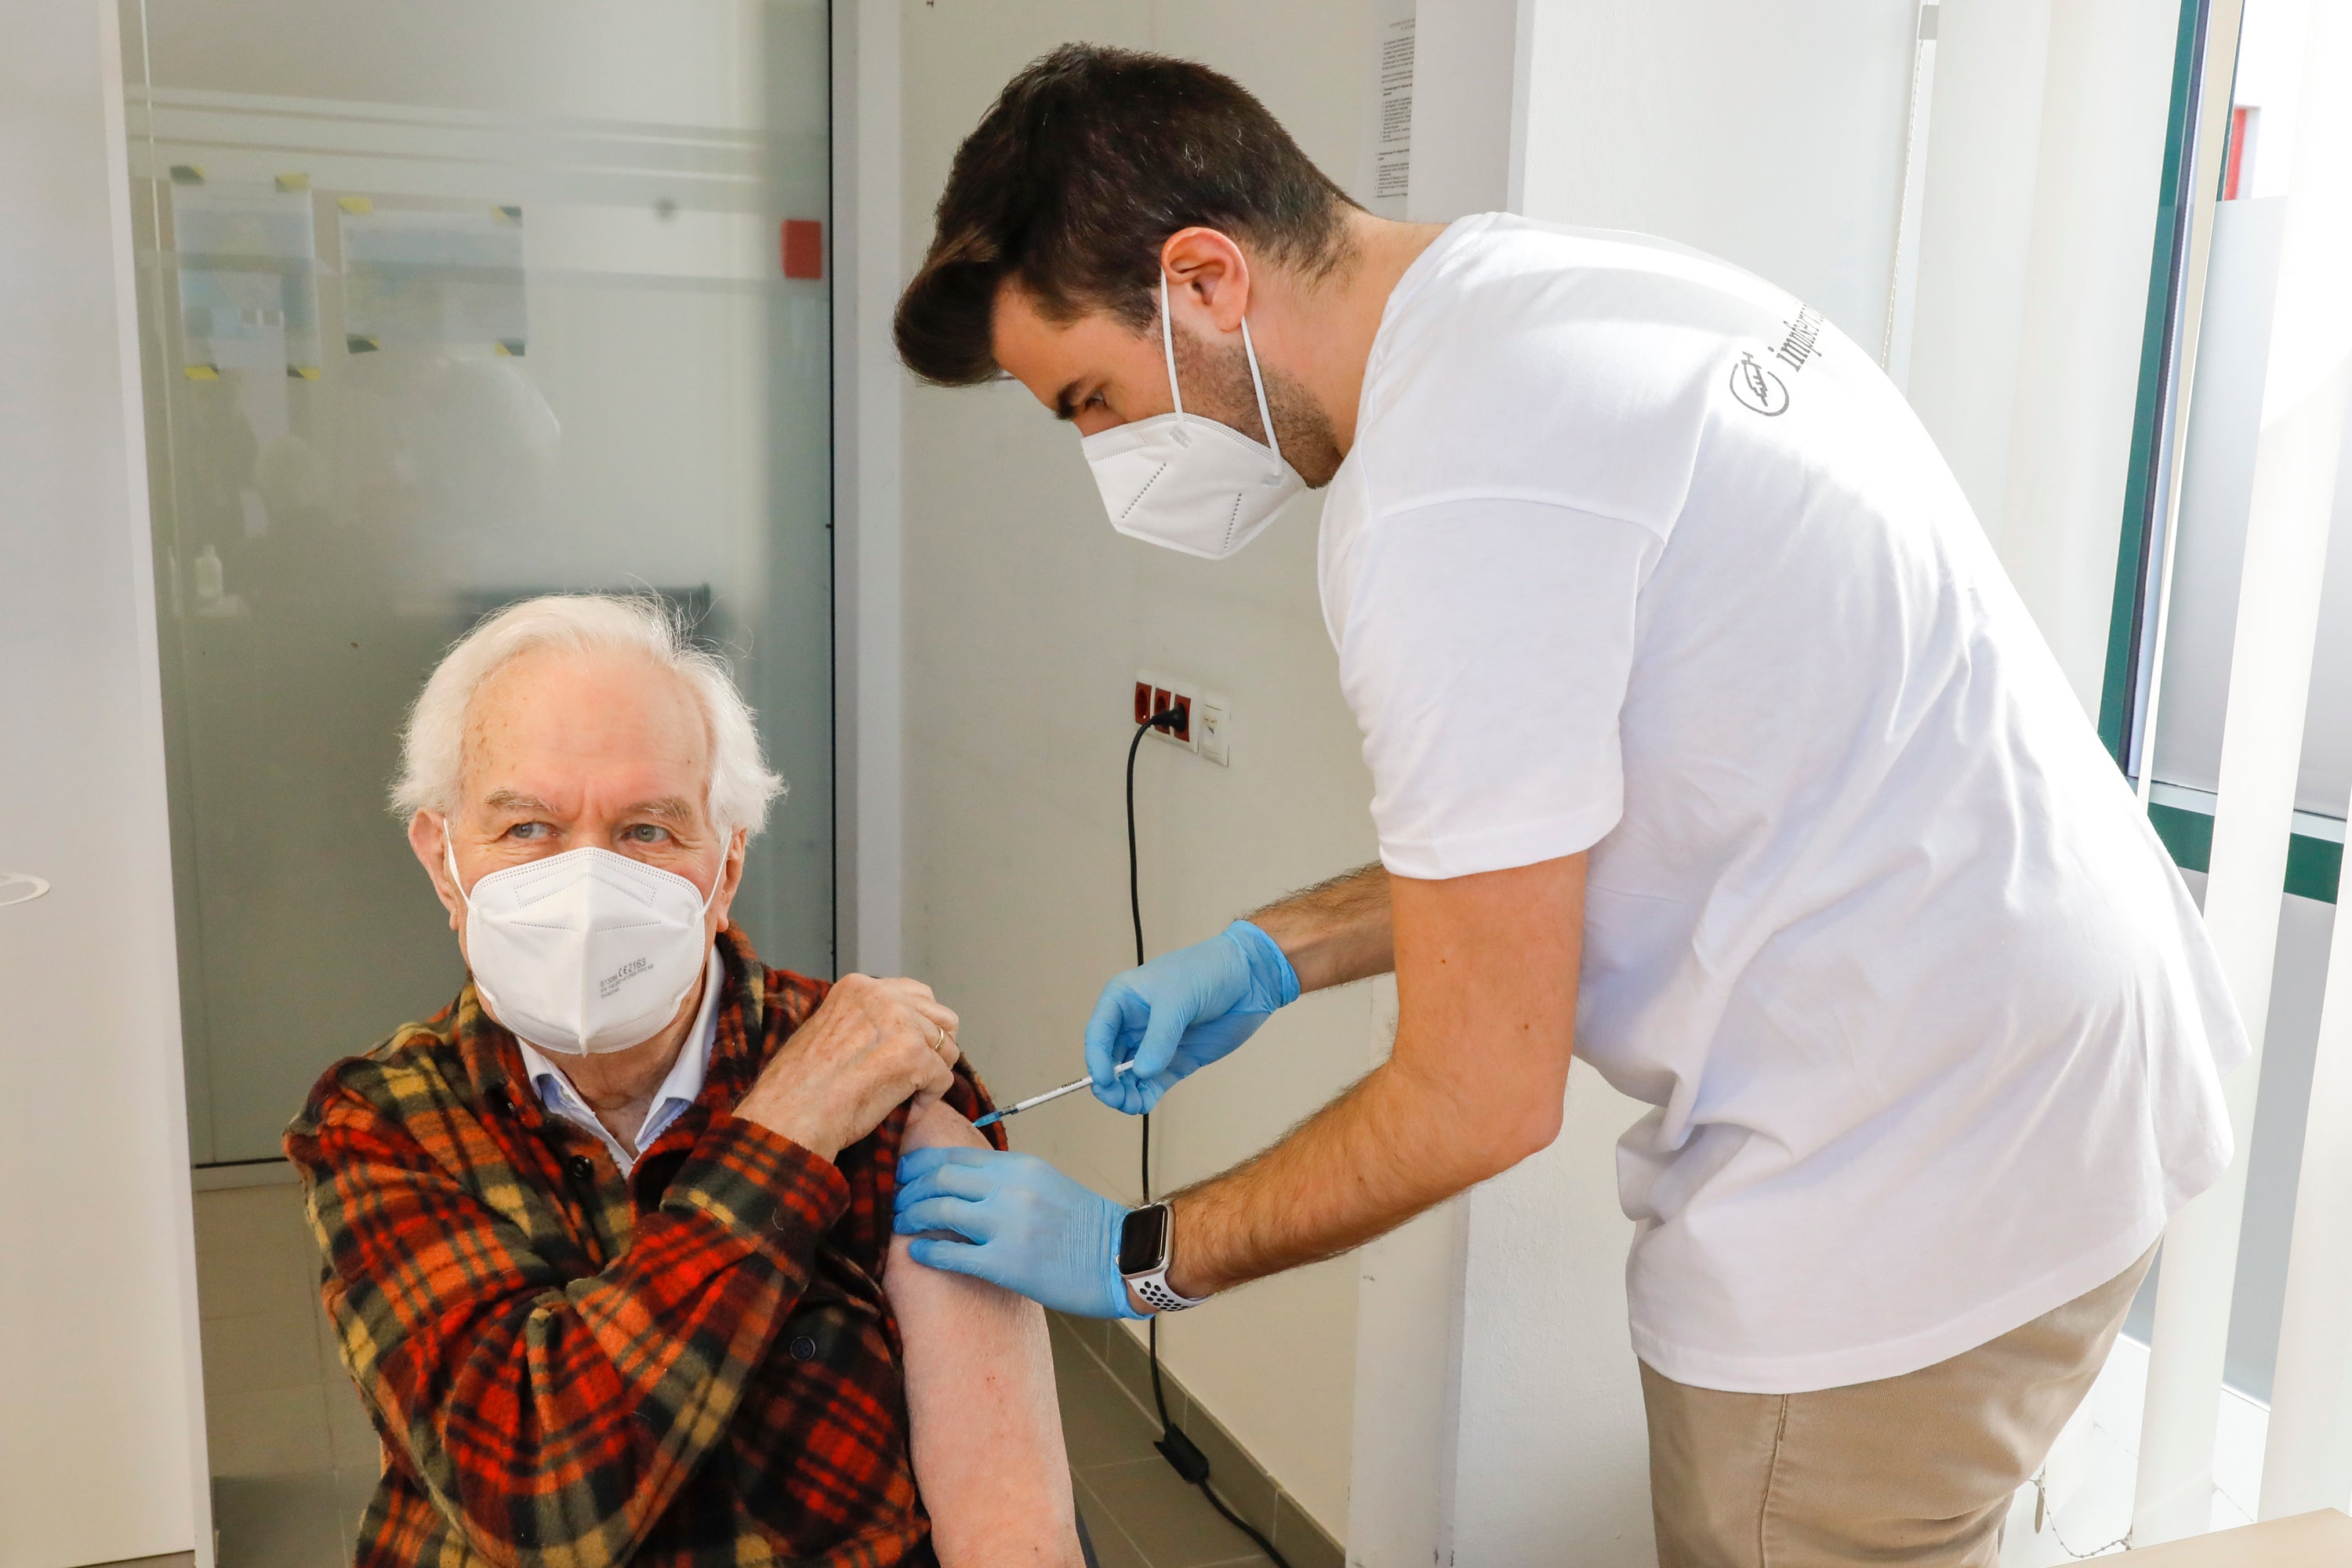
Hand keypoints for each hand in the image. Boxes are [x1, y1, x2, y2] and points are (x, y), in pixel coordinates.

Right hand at [734, 974, 958, 1161]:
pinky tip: (907, 1111)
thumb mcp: (828, 1028)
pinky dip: (928, 1100)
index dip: (920, 1027)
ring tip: (906, 1095)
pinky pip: (944, 1079)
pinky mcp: (914, 1056)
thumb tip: (898, 1031)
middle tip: (916, 1074)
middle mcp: (883, 997)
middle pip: (942, 1017)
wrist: (788, 1115)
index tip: (906, 1052)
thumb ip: (864, 1020)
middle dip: (935, 1048)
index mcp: (860, 987)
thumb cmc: (799, 1086)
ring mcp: (901, 1024)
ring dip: (932, 1075)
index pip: (917, 994)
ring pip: (948, 1048)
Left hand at [892, 1147, 1143, 1319]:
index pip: (955, 1154)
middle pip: (940, 1177)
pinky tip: (917, 1252)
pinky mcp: (1007, 1263)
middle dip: (908, 1189)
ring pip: (939, 1209)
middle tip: (895, 1201)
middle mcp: (1012, 1188)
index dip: (919, 1164)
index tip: (902, 1174)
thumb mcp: (1045, 1183)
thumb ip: (1005, 1179)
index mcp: (1020, 1166)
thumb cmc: (1086, 1226)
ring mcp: (1009, 1225)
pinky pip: (952, 1252)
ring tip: (900, 1225)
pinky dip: (927, 1250)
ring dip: (911, 1216)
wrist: (1122, 1257)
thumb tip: (962, 1182)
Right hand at [1084, 920, 1299, 1114]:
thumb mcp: (1179, 999)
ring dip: (1125, 1093)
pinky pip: (1153, 1084)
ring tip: (1132, 1104)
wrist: (1251, 977)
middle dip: (1109, 1081)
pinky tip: (1143, 1103)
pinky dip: (1145, 1096)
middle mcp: (1134, 1023)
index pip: (1099, 1032)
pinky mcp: (1176, 1060)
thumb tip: (1142, 1072)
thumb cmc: (1209, 971)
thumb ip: (1160, 1036)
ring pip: (1129, 1076)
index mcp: (1123, 998)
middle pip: (1109, 1059)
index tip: (1103, 1080)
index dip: (1096, 1058)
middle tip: (1116, 1098)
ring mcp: (1155, 1044)